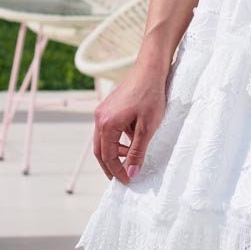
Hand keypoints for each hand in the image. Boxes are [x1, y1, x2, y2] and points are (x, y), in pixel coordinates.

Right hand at [92, 65, 167, 184]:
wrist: (151, 68)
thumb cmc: (151, 95)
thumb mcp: (147, 127)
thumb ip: (137, 151)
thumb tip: (131, 173)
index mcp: (106, 124)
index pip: (107, 157)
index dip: (117, 171)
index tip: (127, 181)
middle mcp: (100, 118)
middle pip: (100, 150)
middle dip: (110, 165)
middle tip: (121, 177)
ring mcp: (103, 110)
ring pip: (104, 139)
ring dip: (115, 151)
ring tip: (130, 158)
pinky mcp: (109, 106)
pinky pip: (109, 128)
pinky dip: (117, 138)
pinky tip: (132, 139)